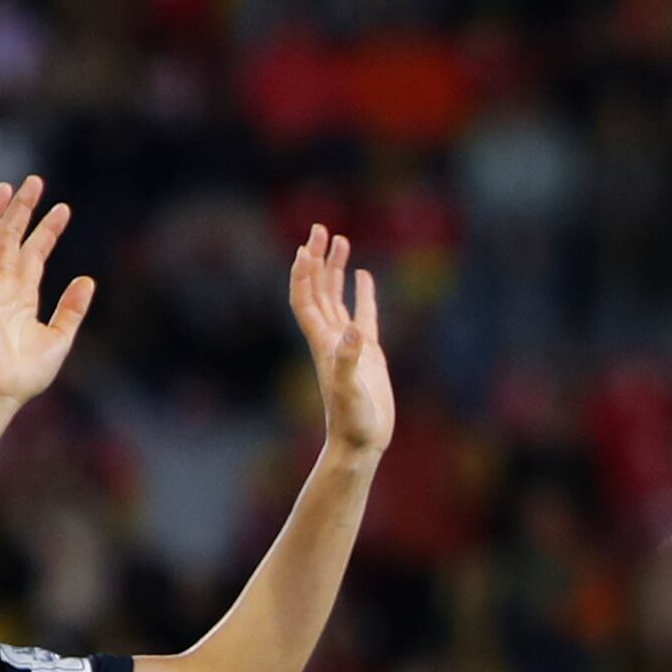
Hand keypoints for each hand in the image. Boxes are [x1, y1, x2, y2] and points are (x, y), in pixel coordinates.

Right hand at [0, 174, 92, 404]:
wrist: (6, 388)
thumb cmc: (29, 371)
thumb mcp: (61, 336)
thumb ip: (72, 308)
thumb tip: (88, 280)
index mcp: (23, 295)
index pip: (34, 253)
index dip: (47, 230)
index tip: (63, 209)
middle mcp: (3, 286)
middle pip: (11, 238)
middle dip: (23, 210)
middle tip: (36, 181)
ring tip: (13, 186)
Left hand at [287, 226, 395, 461]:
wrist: (361, 443)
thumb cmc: (353, 421)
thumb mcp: (351, 391)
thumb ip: (349, 361)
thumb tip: (354, 332)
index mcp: (322, 342)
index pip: (306, 299)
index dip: (304, 273)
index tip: (308, 245)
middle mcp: (330, 338)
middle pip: (317, 289)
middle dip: (317, 258)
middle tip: (321, 228)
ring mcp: (348, 343)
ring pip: (336, 297)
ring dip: (335, 269)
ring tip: (341, 240)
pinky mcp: (367, 352)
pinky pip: (362, 314)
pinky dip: (361, 293)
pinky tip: (364, 276)